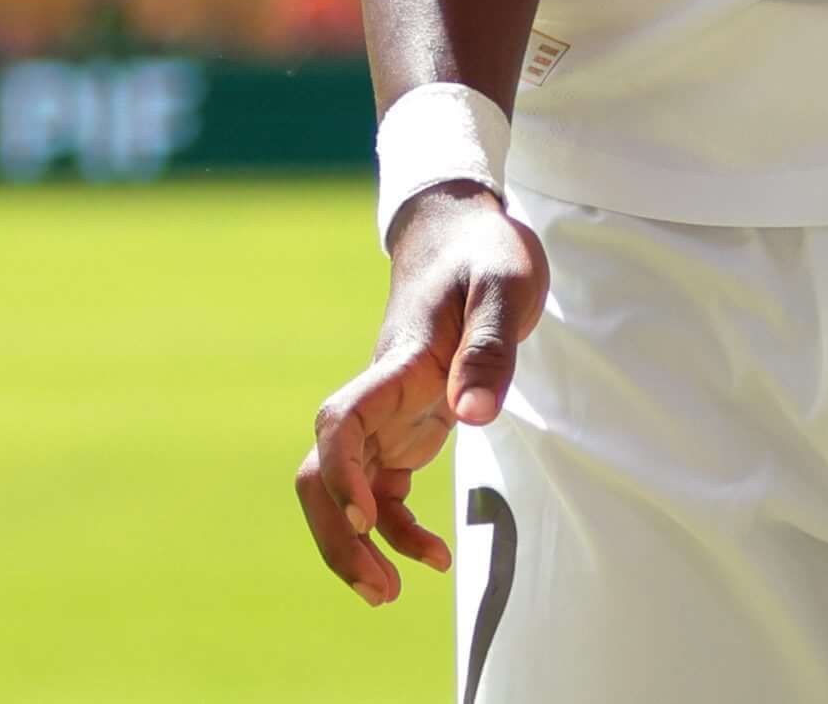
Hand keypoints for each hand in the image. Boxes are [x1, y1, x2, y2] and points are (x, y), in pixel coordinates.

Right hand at [293, 182, 551, 606]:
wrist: (462, 231)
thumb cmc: (486, 253)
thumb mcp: (506, 288)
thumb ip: (492, 349)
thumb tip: (474, 416)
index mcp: (400, 362)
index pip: (342, 420)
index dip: (340, 472)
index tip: (366, 516)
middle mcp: (381, 393)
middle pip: (321, 471)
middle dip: (336, 536)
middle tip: (378, 589)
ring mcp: (387, 413)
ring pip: (338, 488)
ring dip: (353, 545)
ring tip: (387, 596)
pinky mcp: (403, 425)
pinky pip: (379, 490)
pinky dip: (394, 529)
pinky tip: (429, 558)